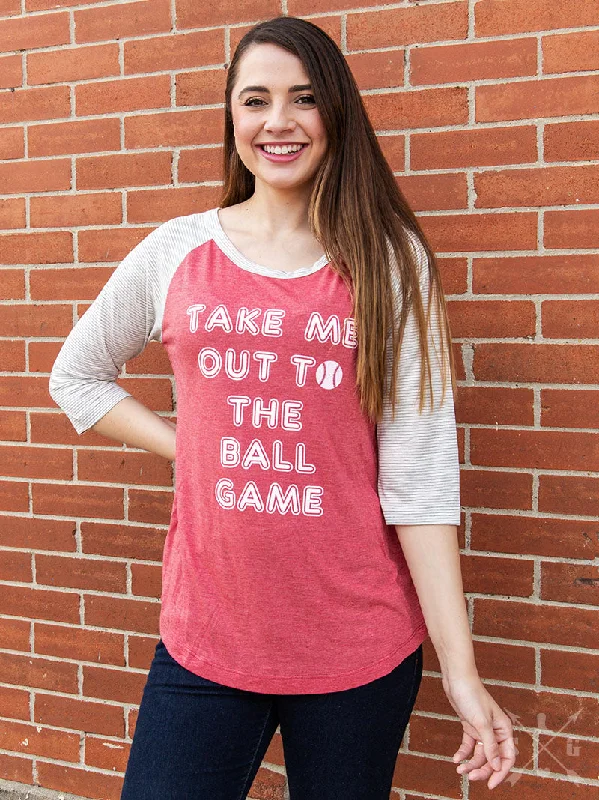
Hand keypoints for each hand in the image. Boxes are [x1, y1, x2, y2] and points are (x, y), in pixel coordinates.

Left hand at [442, 672, 516, 789]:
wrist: (457, 678)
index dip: (500, 773)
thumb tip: (498, 767)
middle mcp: (495, 732)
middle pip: (493, 759)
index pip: (508, 758)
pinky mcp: (470, 726)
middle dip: (482, 769)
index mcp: (504, 730)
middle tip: (470, 777)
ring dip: (471, 763)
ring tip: (459, 769)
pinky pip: (469, 746)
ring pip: (480, 754)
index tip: (491, 785)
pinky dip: (463, 753)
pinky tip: (456, 759)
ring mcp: (482, 730)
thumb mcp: (482, 723)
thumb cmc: (472, 696)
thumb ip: (490, 746)